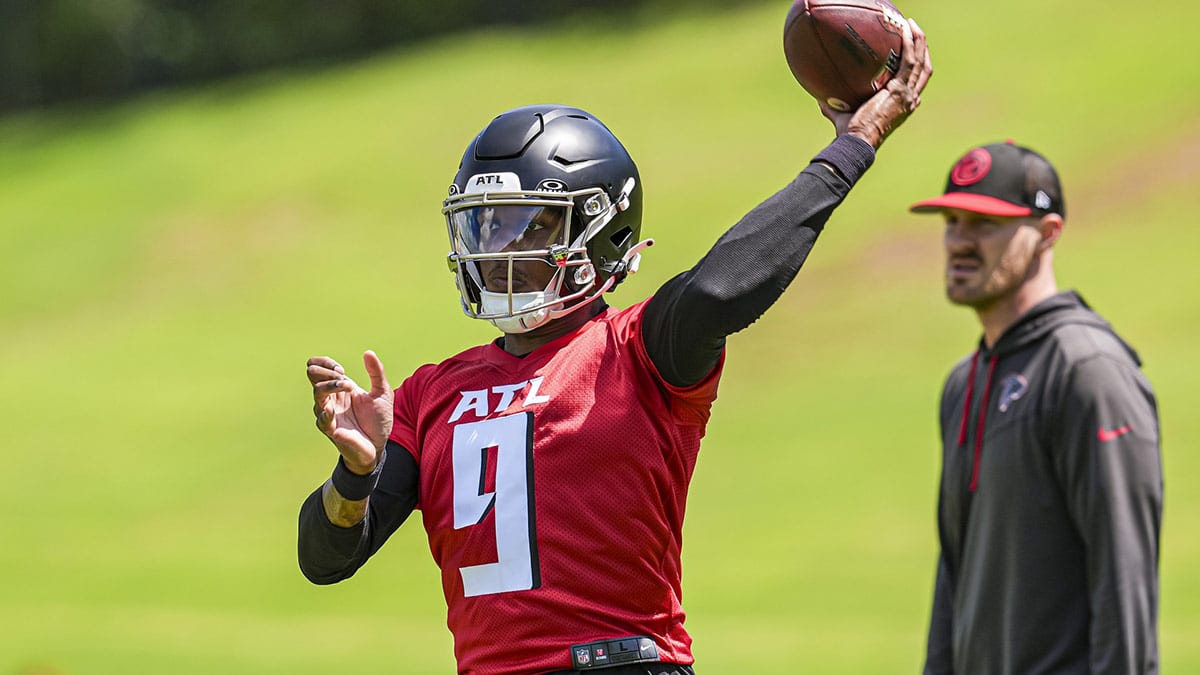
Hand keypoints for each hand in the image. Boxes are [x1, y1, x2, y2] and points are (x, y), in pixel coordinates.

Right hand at [307, 351, 392, 474]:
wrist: (379, 446)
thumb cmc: (378, 421)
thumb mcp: (383, 393)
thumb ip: (376, 373)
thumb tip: (368, 352)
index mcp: (340, 387)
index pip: (318, 367)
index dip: (326, 363)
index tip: (341, 370)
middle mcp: (331, 398)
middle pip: (313, 376)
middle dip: (325, 371)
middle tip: (343, 376)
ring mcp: (328, 413)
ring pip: (317, 393)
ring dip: (331, 386)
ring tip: (347, 386)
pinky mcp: (331, 429)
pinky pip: (321, 419)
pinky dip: (325, 412)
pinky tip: (331, 408)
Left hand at [821, 17, 932, 147]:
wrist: (857, 141)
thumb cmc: (850, 135)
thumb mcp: (843, 116)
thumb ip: (834, 106)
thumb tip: (819, 98)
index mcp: (902, 106)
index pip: (915, 83)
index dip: (917, 67)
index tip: (912, 53)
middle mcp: (909, 100)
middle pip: (924, 69)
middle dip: (922, 49)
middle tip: (914, 32)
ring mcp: (907, 95)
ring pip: (921, 62)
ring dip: (919, 41)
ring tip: (912, 25)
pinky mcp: (901, 90)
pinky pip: (910, 61)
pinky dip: (910, 44)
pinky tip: (905, 31)